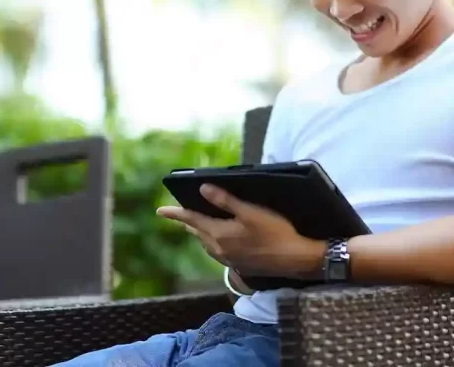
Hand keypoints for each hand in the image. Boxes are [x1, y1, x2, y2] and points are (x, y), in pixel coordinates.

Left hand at [157, 184, 324, 276]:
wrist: (294, 258)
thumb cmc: (274, 232)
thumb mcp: (250, 211)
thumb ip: (225, 201)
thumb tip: (202, 189)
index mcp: (219, 234)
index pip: (191, 220)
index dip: (175, 214)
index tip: (160, 210)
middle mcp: (219, 249)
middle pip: (197, 232)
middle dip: (187, 221)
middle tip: (179, 212)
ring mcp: (228, 258)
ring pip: (206, 242)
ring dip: (199, 231)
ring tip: (196, 222)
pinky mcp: (237, 263)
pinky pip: (216, 250)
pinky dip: (211, 240)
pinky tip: (218, 237)